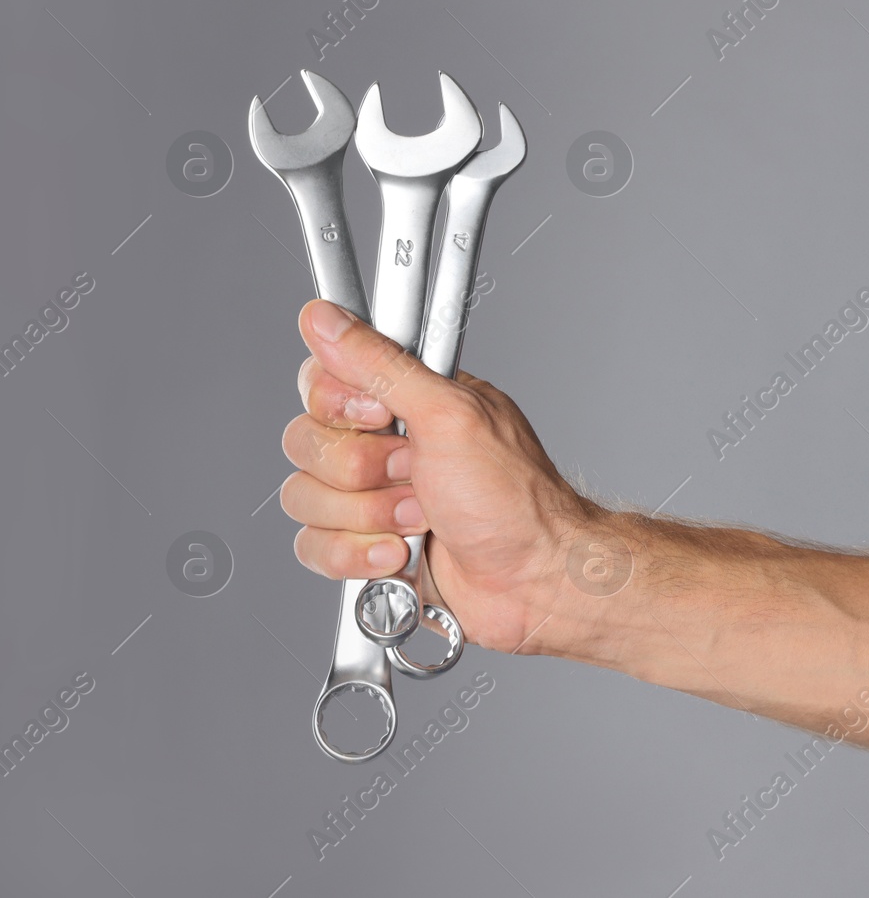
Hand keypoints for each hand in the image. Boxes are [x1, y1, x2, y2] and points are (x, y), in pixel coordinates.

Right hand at [280, 299, 601, 654]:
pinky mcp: (364, 545)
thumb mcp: (449, 415)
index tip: (382, 420)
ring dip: (367, 516)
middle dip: (362, 471)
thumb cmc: (514, 499)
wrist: (533, 580)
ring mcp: (372, 497)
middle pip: (306, 441)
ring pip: (303, 497)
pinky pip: (313, 546)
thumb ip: (380, 365)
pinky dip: (358, 556)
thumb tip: (324, 319)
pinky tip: (403, 554)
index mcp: (407, 399)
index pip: (323, 380)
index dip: (342, 406)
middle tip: (416, 476)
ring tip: (420, 519)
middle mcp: (385, 443)